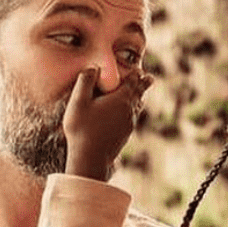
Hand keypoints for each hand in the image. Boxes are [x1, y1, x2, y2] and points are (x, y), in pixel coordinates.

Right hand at [62, 66, 151, 180]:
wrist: (90, 159)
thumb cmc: (82, 129)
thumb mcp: (78, 102)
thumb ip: (85, 81)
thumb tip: (93, 67)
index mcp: (121, 99)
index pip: (132, 82)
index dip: (136, 75)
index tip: (141, 70)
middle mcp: (129, 111)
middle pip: (138, 94)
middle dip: (143, 85)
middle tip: (150, 79)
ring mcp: (128, 124)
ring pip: (137, 108)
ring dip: (139, 99)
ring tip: (141, 95)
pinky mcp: (125, 135)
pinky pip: (132, 119)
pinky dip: (133, 112)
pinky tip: (129, 115)